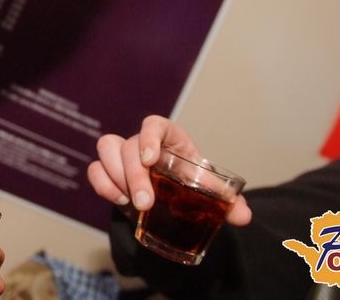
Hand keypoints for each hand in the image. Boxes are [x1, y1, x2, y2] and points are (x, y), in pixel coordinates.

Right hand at [87, 115, 251, 225]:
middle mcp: (144, 143)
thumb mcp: (208, 190)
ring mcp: (123, 155)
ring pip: (106, 149)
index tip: (151, 159)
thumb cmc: (191, 184)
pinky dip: (102, 184)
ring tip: (131, 203)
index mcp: (170, 139)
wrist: (173, 196)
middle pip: (128, 144)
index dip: (149, 136)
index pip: (154, 124)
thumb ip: (227, 202)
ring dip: (115, 177)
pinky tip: (118, 201)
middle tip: (145, 203)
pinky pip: (95, 169)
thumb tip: (243, 216)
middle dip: (134, 175)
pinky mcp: (110, 172)